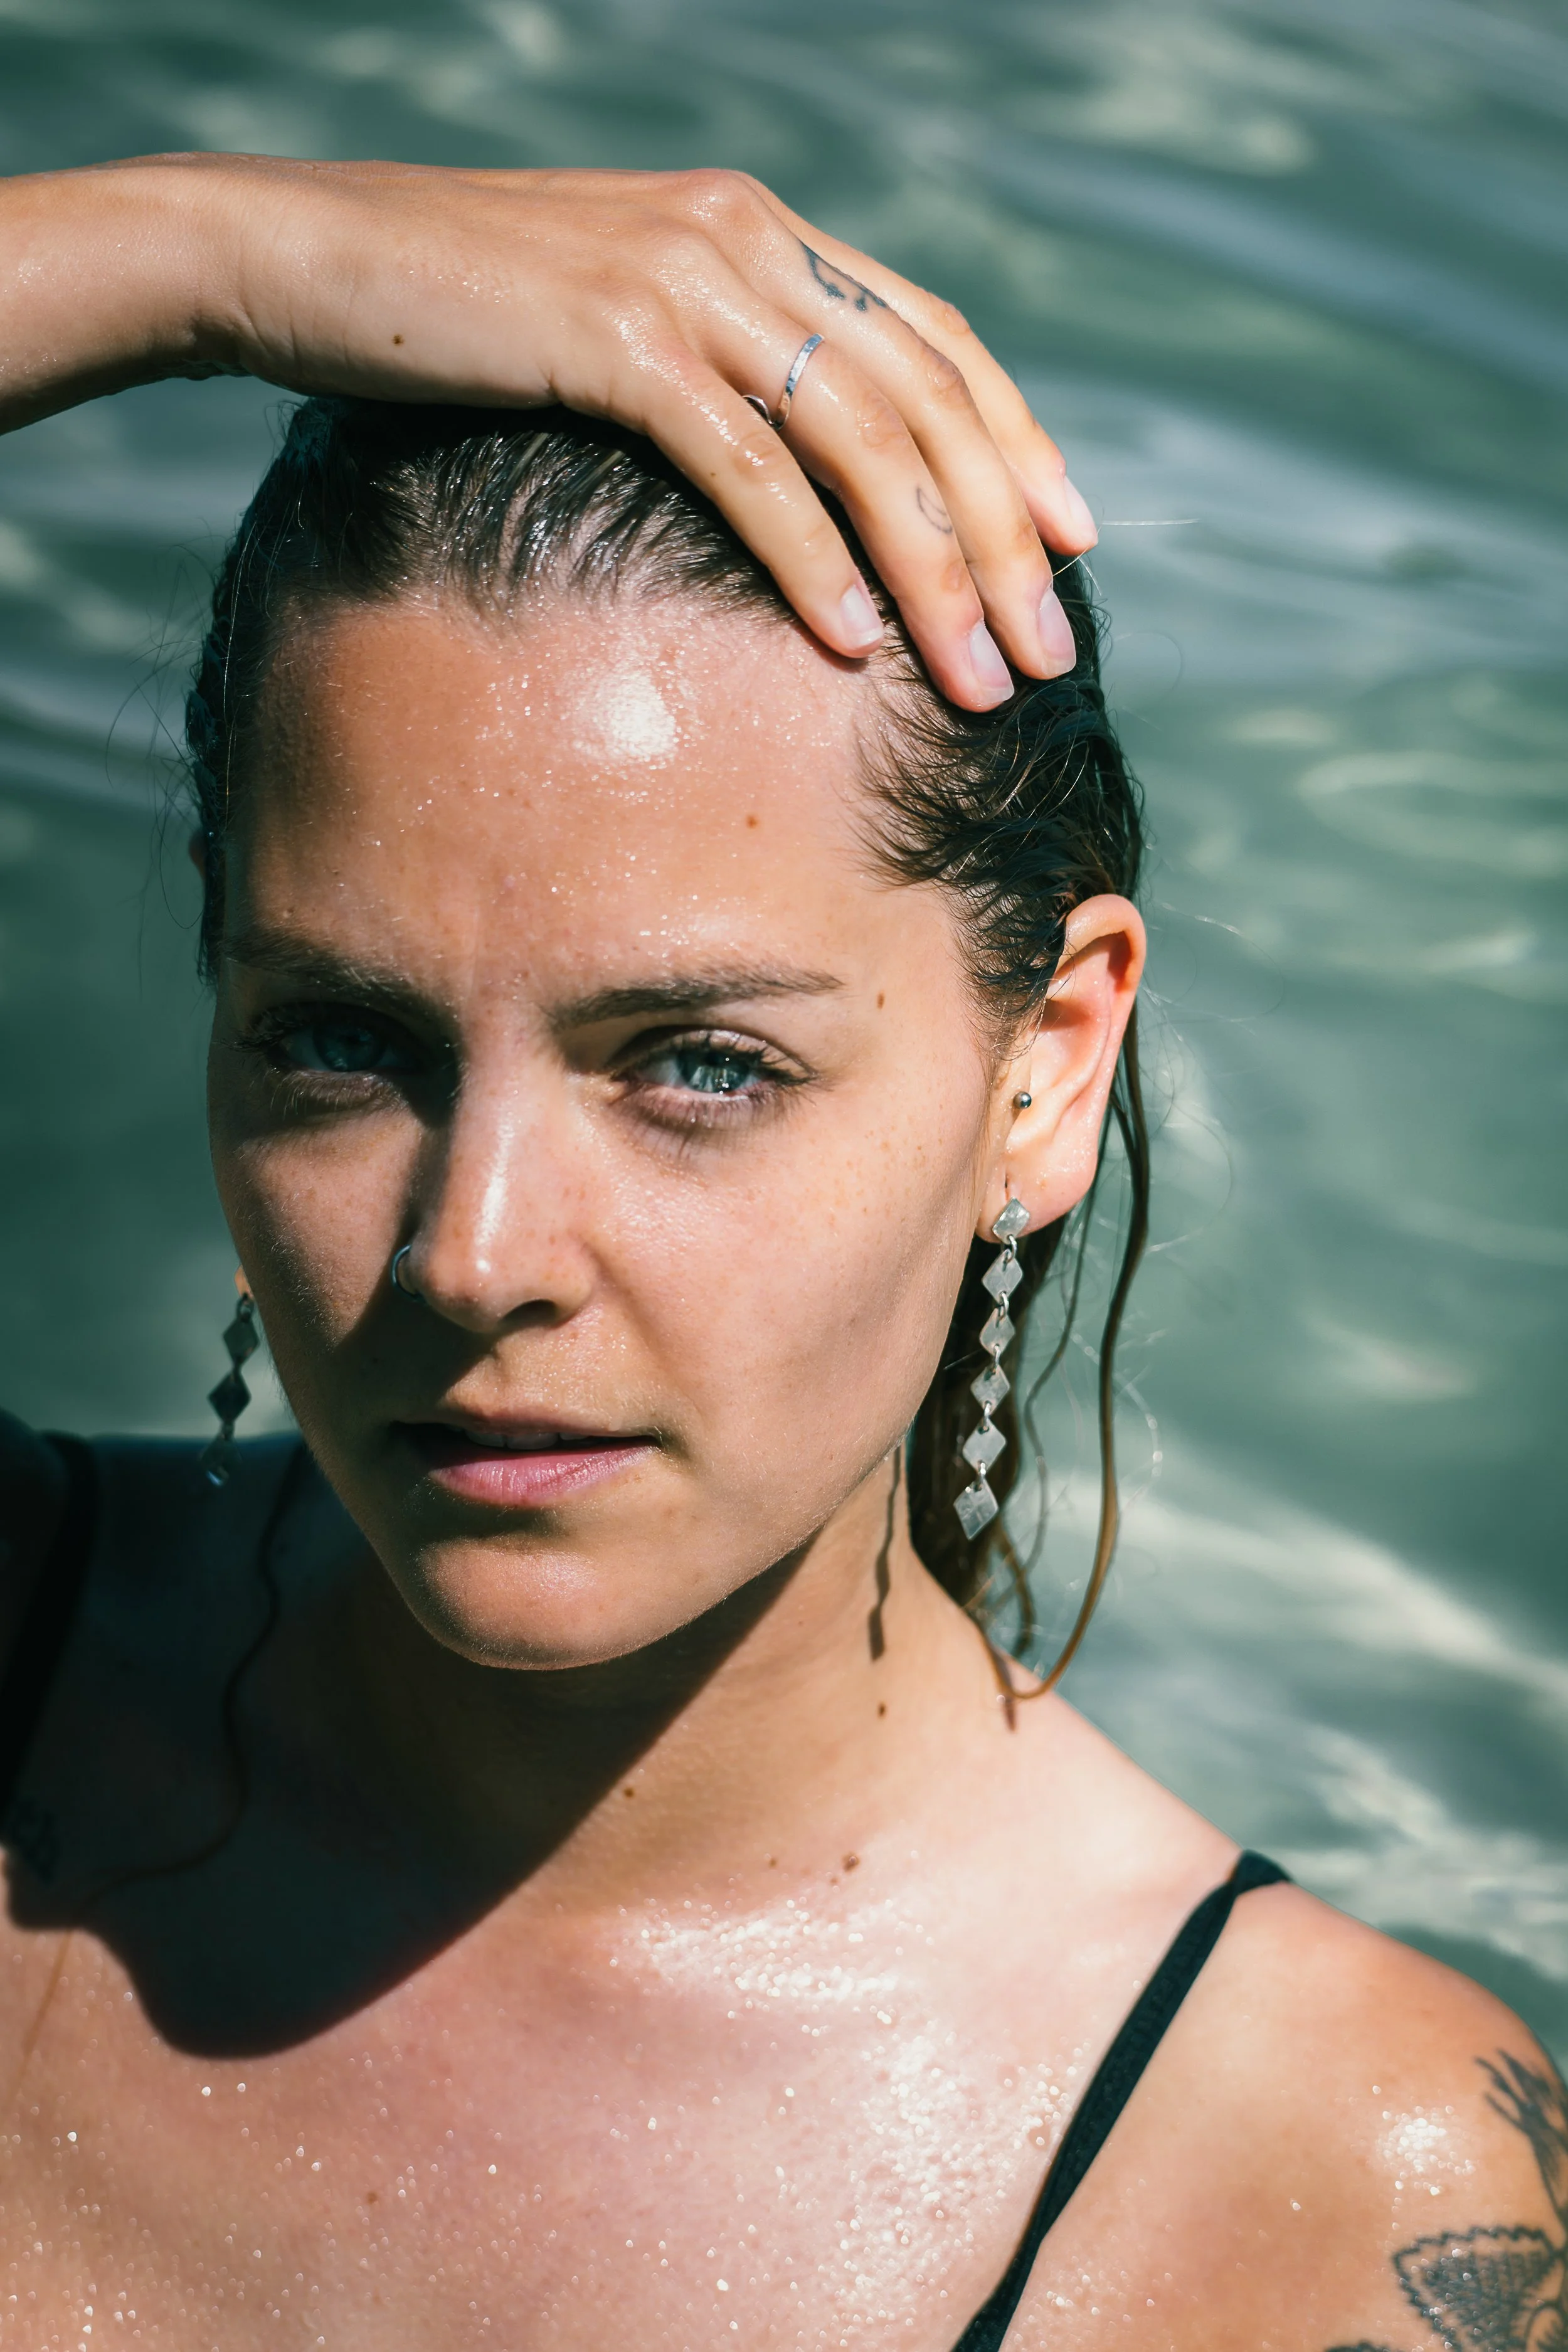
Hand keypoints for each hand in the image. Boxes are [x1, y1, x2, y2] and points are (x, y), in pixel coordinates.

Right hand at [0, 157, 1096, 707]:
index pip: (935, 340)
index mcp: (759, 230)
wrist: (299, 258)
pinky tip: (854, 643)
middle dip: (1003, 538)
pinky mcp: (615, 341)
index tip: (1073, 543)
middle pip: (926, 401)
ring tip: (981, 677)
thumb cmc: (452, 317)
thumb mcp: (615, 326)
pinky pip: (748, 467)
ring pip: (861, 440)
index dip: (1017, 443)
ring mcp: (682, 281)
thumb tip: (796, 477)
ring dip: (933, 571)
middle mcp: (742, 239)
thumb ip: (715, 368)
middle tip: (1055, 649)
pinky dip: (811, 559)